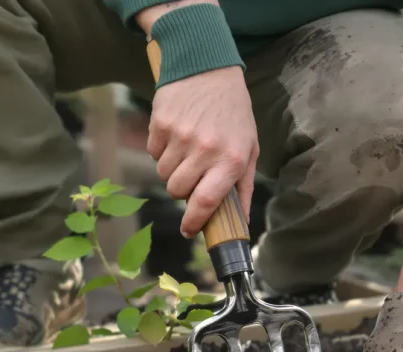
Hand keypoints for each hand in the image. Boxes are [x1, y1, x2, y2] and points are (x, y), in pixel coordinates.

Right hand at [146, 65, 258, 237]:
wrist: (209, 69)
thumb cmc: (234, 114)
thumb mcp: (249, 148)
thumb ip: (244, 186)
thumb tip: (241, 221)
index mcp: (231, 160)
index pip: (207, 202)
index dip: (194, 222)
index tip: (188, 231)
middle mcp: (206, 150)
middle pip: (178, 191)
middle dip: (182, 191)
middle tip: (192, 176)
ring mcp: (181, 137)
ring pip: (163, 174)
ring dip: (172, 170)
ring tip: (187, 151)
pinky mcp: (161, 124)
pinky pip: (153, 153)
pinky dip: (161, 151)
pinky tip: (176, 135)